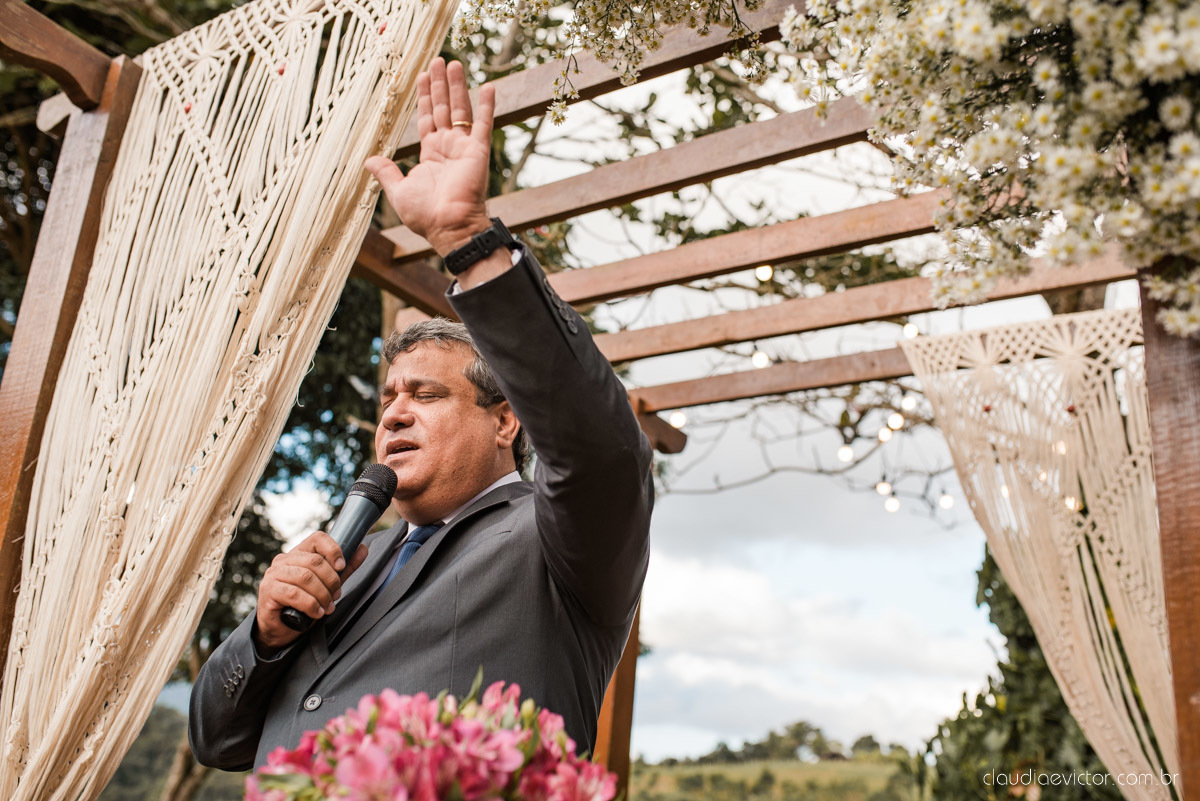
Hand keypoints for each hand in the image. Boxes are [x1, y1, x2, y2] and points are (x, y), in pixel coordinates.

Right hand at [253, 531, 368, 650]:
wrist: (279, 628)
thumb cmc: (302, 604)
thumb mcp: (326, 585)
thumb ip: (343, 570)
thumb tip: (362, 549)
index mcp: (298, 553)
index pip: (317, 538)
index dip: (333, 550)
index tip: (342, 566)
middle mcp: (284, 560)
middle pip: (315, 561)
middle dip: (331, 580)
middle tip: (336, 596)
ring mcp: (273, 574)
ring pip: (305, 577)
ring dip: (322, 595)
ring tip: (327, 607)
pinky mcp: (268, 591)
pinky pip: (294, 594)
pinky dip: (310, 604)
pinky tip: (317, 613)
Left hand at [366, 58, 495, 255]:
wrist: (449, 227)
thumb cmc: (425, 215)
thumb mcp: (398, 191)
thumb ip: (386, 173)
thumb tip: (369, 160)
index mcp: (430, 154)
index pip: (426, 118)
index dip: (424, 97)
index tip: (423, 76)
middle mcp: (448, 147)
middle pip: (442, 107)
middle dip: (439, 84)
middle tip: (439, 60)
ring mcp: (464, 147)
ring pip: (460, 109)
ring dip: (458, 87)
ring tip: (454, 63)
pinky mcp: (478, 151)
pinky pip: (484, 124)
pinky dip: (486, 105)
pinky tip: (488, 86)